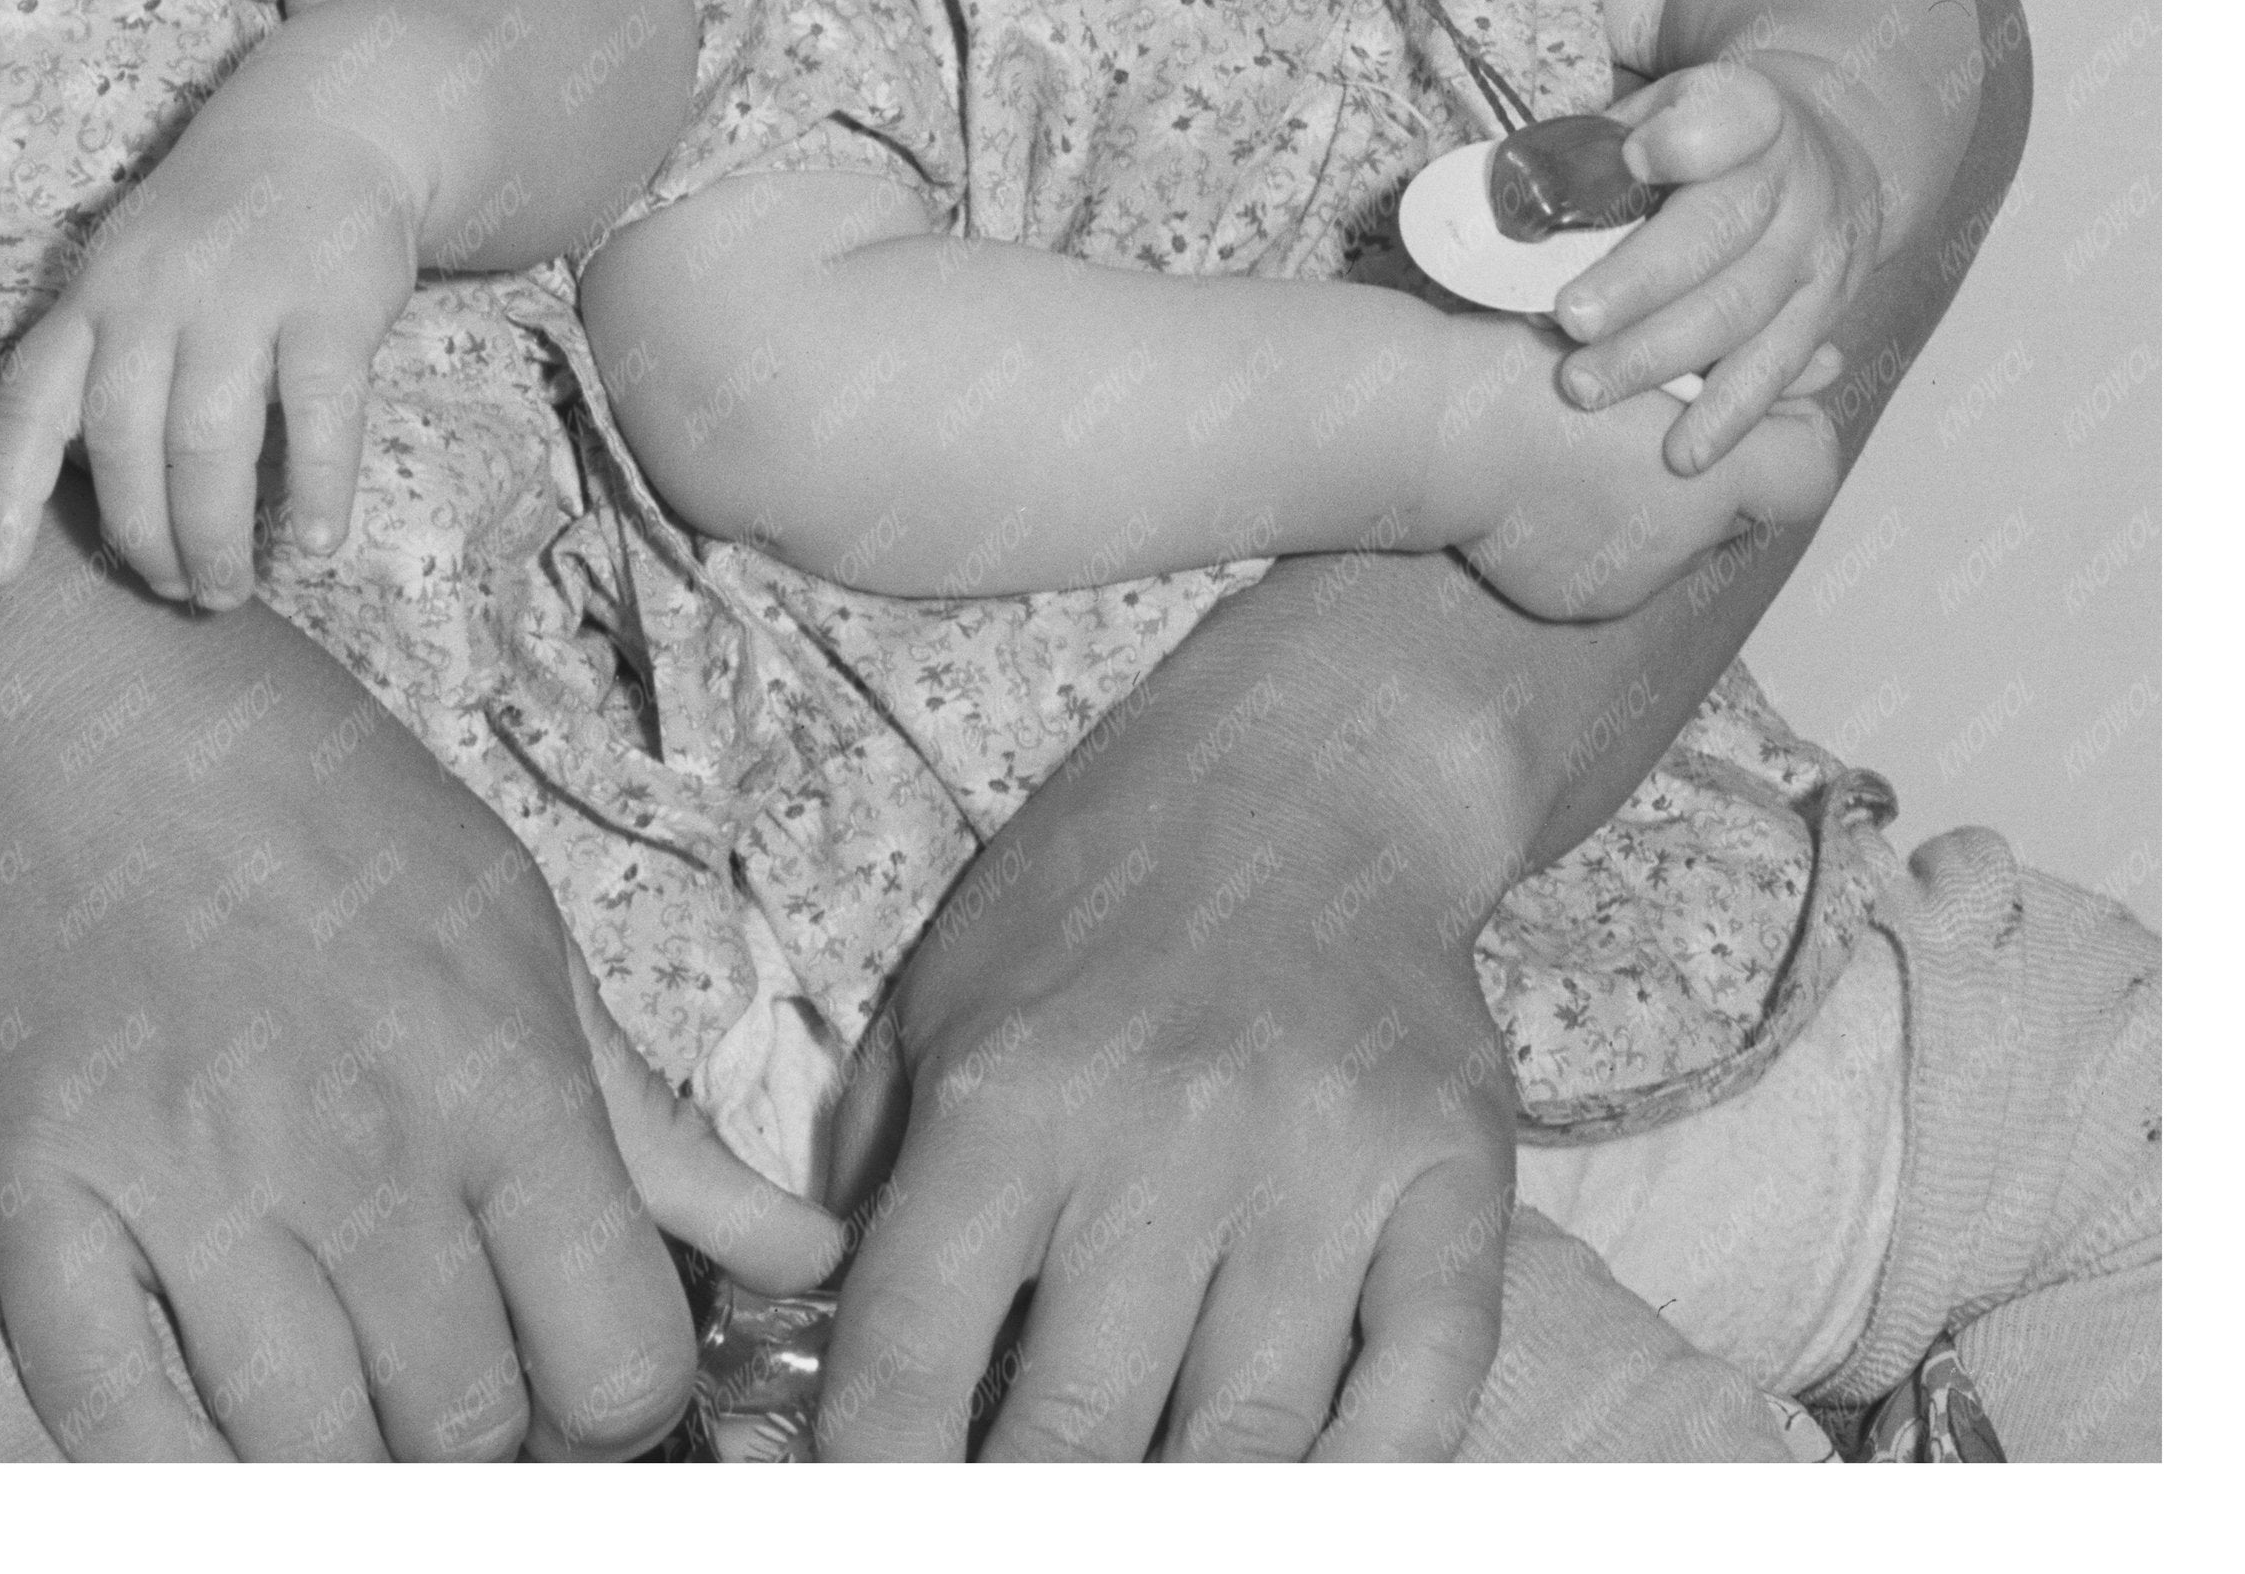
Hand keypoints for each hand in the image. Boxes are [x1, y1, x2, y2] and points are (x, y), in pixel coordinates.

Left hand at [0, 73, 421, 607]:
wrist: (321, 126)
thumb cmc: (209, 233)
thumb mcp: (128, 275)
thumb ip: (106, 369)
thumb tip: (112, 514)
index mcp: (94, 295)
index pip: (31, 401)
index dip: (4, 491)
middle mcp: (153, 293)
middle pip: (123, 440)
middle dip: (144, 538)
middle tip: (178, 593)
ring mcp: (241, 293)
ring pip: (206, 440)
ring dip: (214, 534)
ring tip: (227, 589)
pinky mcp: (329, 302)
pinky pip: (317, 413)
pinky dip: (316, 487)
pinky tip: (314, 542)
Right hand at [0, 581, 722, 1457]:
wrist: (64, 698)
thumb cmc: (306, 796)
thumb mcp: (509, 922)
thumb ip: (652, 1121)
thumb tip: (804, 1254)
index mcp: (497, 1078)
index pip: (619, 1368)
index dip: (606, 1403)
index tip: (558, 1371)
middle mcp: (356, 1146)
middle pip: (463, 1436)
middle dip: (471, 1437)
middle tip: (433, 1372)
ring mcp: (186, 1181)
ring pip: (306, 1459)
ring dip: (333, 1458)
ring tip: (329, 1385)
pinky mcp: (36, 1195)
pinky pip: (115, 1428)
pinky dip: (170, 1469)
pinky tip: (205, 1419)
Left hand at [816, 680, 1523, 1463]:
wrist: (1311, 776)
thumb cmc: (1096, 900)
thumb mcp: (941, 1005)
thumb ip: (883, 1189)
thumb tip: (822, 1368)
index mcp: (1010, 1095)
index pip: (913, 1356)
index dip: (877, 1484)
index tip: (872, 1529)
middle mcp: (1164, 1139)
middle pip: (1078, 1438)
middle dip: (1023, 1521)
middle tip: (1000, 1532)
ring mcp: (1322, 1171)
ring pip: (1241, 1452)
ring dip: (1178, 1515)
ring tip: (1128, 1515)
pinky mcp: (1452, 1188)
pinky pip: (1416, 1404)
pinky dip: (1353, 1487)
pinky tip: (1292, 1497)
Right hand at [1440, 321, 1844, 623]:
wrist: (1421, 428)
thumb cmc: (1525, 358)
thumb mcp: (1639, 328)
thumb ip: (1740, 353)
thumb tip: (1828, 359)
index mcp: (1705, 476)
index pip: (1810, 465)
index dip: (1785, 422)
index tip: (1740, 389)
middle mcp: (1683, 545)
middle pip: (1742, 498)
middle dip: (1708, 458)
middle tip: (1654, 406)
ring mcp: (1629, 582)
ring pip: (1677, 534)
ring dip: (1652, 495)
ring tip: (1587, 442)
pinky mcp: (1579, 601)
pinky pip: (1619, 567)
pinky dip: (1599, 531)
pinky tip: (1552, 485)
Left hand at [1548, 57, 1885, 464]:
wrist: (1825, 148)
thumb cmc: (1708, 129)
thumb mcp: (1663, 103)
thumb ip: (1600, 142)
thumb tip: (1510, 195)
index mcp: (1750, 110)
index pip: (1730, 120)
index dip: (1685, 142)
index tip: (1634, 160)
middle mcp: (1794, 179)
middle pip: (1717, 234)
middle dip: (1640, 284)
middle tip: (1569, 322)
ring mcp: (1819, 249)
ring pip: (1743, 310)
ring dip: (1662, 357)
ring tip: (1588, 387)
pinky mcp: (1831, 309)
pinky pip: (1778, 366)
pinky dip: (1730, 413)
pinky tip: (1684, 451)